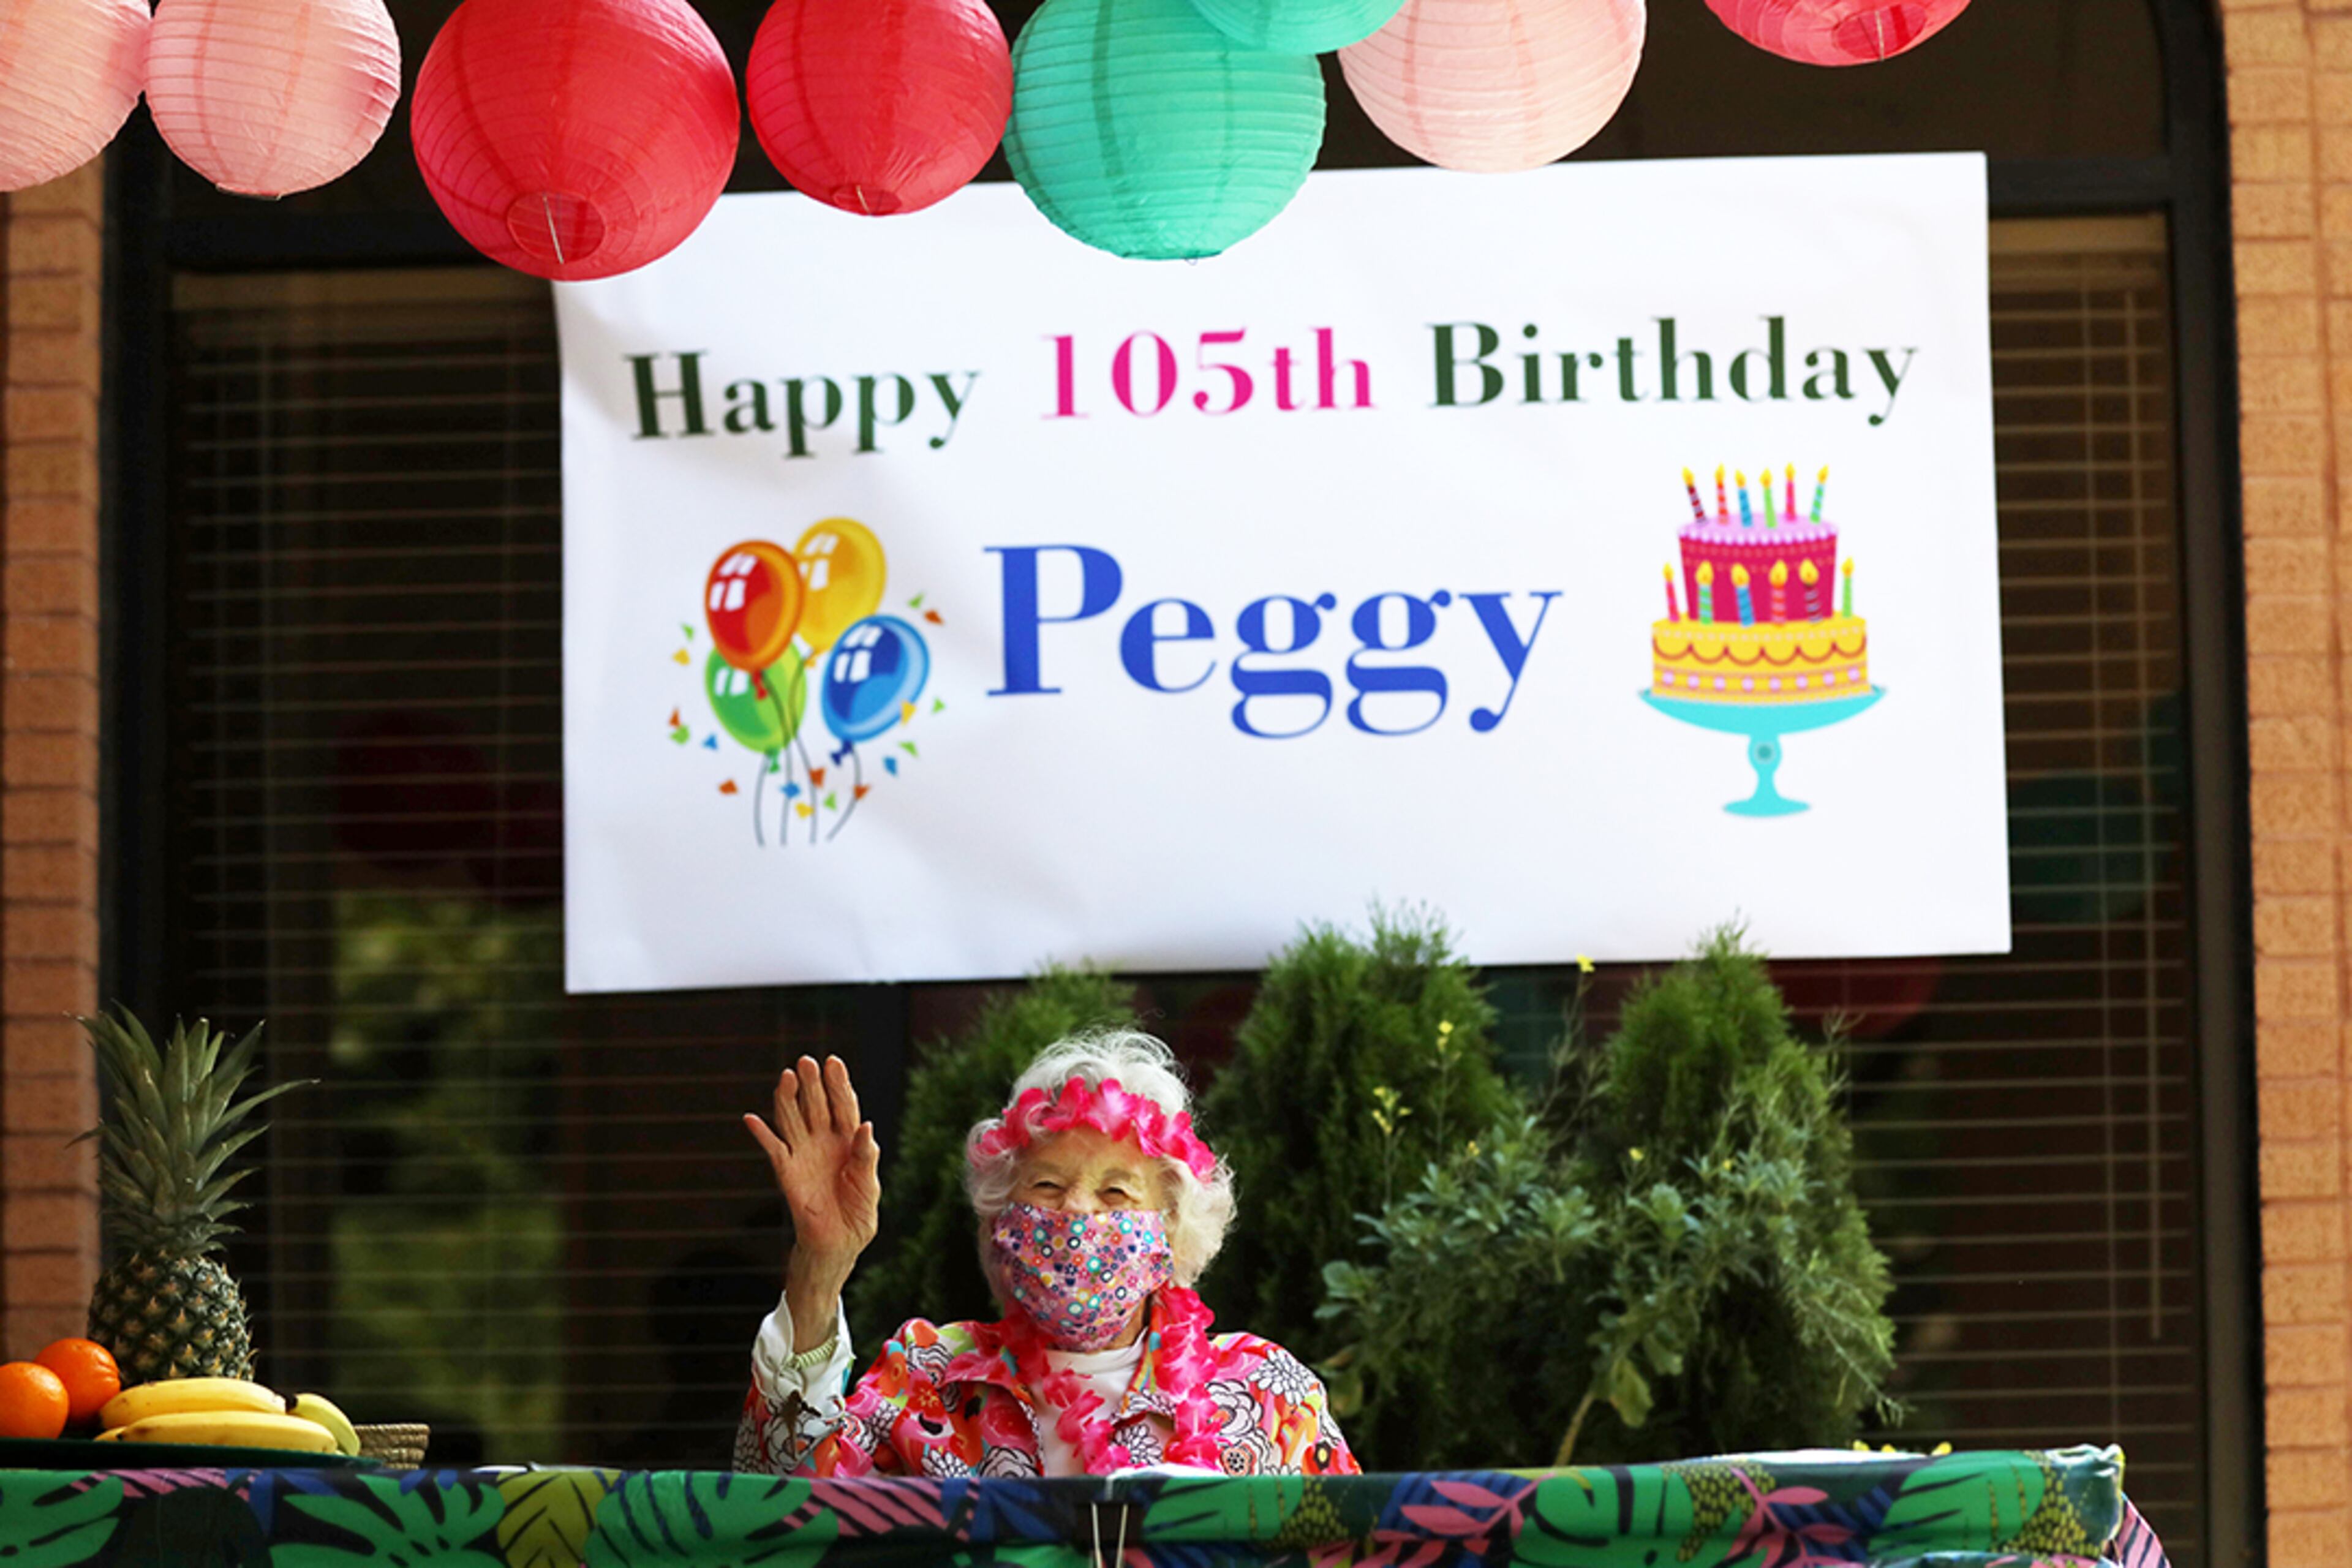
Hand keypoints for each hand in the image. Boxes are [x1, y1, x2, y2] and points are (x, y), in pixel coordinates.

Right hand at [745, 1056, 880, 1343]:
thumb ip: (867, 1157)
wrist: (838, 1246)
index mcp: (849, 1141)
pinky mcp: (787, 1172)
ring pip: (792, 1119)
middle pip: (816, 1105)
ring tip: (786, 1077)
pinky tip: (751, 1118)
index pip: (843, 1106)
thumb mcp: (869, 1186)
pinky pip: (773, 1149)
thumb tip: (866, 1126)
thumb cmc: (858, 1216)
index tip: (833, 1062)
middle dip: (813, 1084)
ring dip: (787, 1098)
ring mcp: (804, 1154)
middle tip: (807, 1062)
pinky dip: (762, 1134)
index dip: (838, 1084)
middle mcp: (824, 1142)